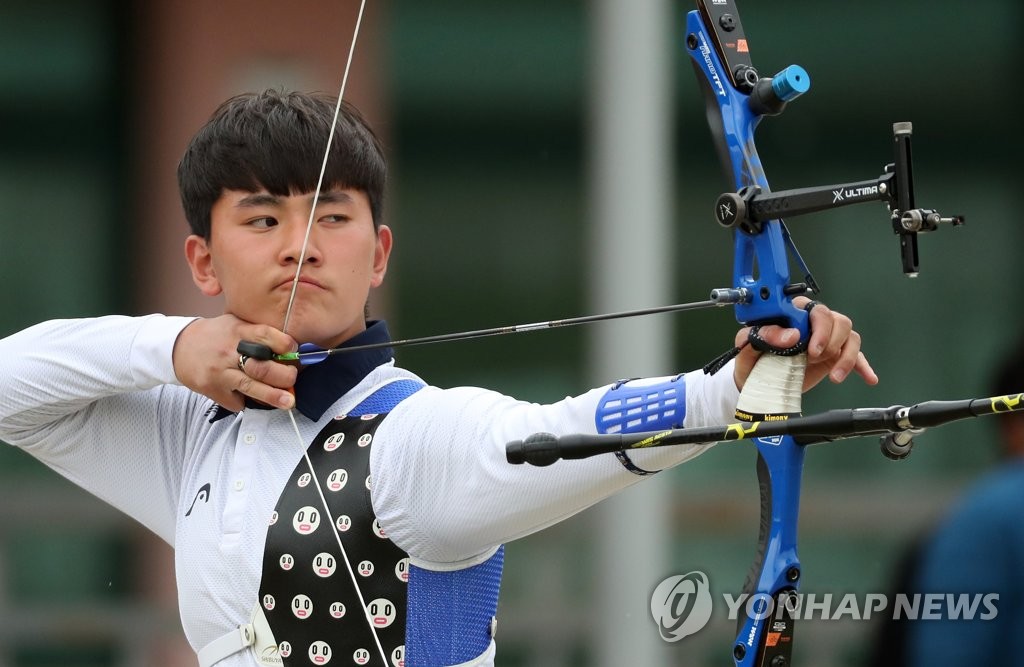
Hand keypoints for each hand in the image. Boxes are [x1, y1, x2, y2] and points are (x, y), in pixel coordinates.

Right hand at [172, 315, 297, 410]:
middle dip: (284, 375)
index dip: (284, 344)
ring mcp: (219, 372)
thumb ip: (257, 333)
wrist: (178, 347)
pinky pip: (236, 401)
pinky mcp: (212, 389)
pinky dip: (246, 402)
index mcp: (237, 331)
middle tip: (293, 378)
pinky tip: (249, 396)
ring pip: (251, 387)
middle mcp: (228, 351)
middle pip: (262, 366)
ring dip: (273, 396)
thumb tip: (290, 349)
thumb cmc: (214, 336)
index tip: (294, 350)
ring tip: (289, 402)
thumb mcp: (234, 324)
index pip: (265, 335)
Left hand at [733, 297, 877, 391]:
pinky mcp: (833, 357)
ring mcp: (826, 340)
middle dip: (831, 341)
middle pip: (839, 321)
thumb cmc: (751, 358)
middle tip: (815, 358)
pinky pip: (856, 357)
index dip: (818, 328)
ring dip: (846, 356)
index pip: (815, 310)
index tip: (810, 348)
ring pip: (851, 336)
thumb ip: (765, 335)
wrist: (755, 382)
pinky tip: (868, 377)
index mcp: (793, 313)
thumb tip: (791, 335)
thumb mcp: (749, 345)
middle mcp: (813, 323)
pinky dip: (862, 366)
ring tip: (834, 376)